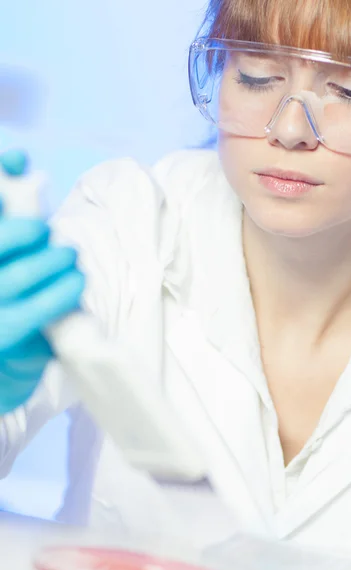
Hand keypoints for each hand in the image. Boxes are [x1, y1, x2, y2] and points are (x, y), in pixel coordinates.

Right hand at [0, 150, 84, 413]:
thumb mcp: (14, 257)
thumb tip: (25, 165)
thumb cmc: (10, 298)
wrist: (2, 364)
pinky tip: (77, 283)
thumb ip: (15, 212)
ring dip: (50, 261)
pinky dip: (58, 295)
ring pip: (12, 277)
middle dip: (22, 230)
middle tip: (47, 229)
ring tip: (71, 258)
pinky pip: (30, 312)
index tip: (21, 159)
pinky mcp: (1, 335)